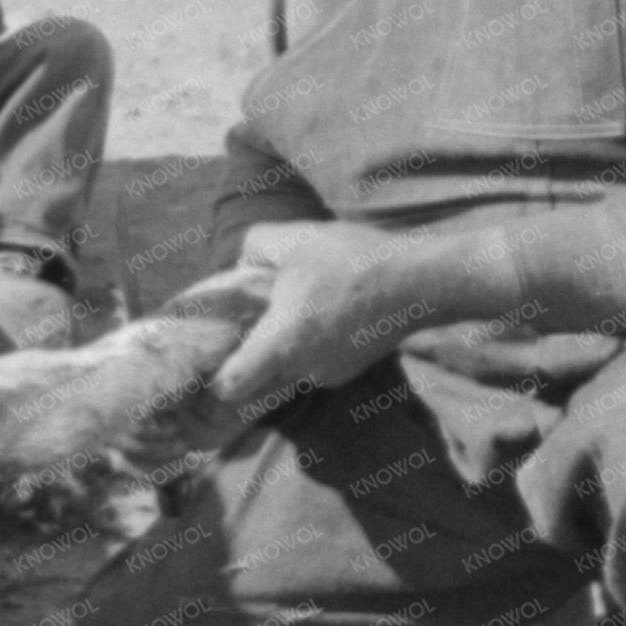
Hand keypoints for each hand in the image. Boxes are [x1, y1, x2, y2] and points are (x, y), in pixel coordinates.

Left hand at [202, 219, 469, 430]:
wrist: (421, 281)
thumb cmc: (353, 260)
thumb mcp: (294, 238)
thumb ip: (253, 247)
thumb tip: (238, 261)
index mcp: (280, 344)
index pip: (229, 387)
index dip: (211, 377)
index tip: (204, 357)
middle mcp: (302, 369)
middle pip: (254, 383)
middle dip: (241, 363)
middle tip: (233, 332)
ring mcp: (328, 374)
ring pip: (284, 372)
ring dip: (275, 351)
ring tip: (277, 315)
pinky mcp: (350, 369)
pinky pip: (311, 365)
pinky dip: (304, 349)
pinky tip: (312, 316)